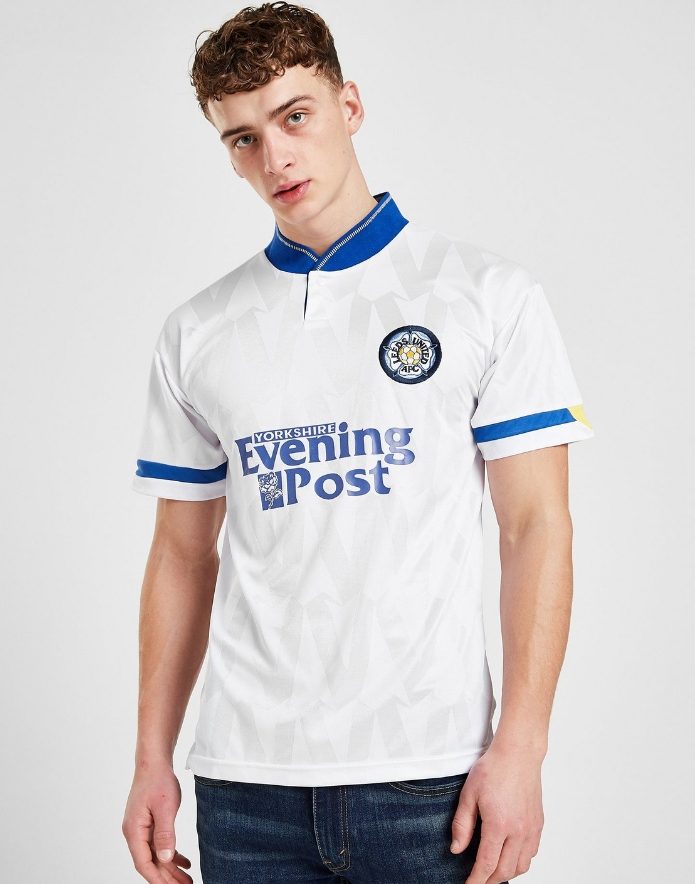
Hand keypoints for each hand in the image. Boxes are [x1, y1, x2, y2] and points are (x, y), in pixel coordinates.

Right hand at [122, 761, 192, 882]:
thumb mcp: (165, 807)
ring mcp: (141, 829)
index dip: (157, 879)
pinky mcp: (149, 824)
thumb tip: (165, 859)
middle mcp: (135, 833)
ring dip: (170, 869)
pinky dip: (171, 854)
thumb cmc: (158, 781)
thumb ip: (165, 834)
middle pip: (150, 863)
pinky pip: (159, 845)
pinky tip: (184, 862)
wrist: (154, 762)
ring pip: (156, 855)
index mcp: (134, 831)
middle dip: (167, 878)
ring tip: (187, 880)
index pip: (144, 863)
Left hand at [450, 742, 543, 882]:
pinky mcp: (538, 824)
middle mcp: (519, 831)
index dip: (476, 880)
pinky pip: (532, 853)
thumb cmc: (493, 769)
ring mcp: (531, 828)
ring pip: (522, 865)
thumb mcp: (469, 794)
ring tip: (492, 872)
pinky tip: (509, 856)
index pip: (487, 864)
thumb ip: (462, 824)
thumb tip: (457, 849)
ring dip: (506, 873)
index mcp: (499, 825)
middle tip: (477, 881)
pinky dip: (520, 861)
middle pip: (505, 870)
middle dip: (490, 880)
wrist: (518, 753)